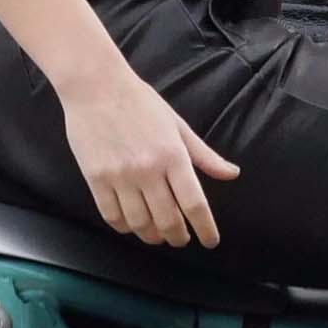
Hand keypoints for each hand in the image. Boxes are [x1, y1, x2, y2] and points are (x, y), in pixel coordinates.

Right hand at [61, 62, 238, 247]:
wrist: (96, 86)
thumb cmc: (140, 103)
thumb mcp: (178, 126)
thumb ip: (204, 155)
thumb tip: (232, 174)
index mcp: (173, 156)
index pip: (194, 204)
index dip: (205, 228)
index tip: (210, 241)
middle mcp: (148, 170)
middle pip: (168, 220)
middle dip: (178, 237)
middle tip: (181, 239)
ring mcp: (120, 176)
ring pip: (139, 224)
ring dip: (151, 236)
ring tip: (158, 235)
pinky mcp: (95, 179)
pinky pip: (112, 216)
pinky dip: (125, 227)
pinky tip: (132, 225)